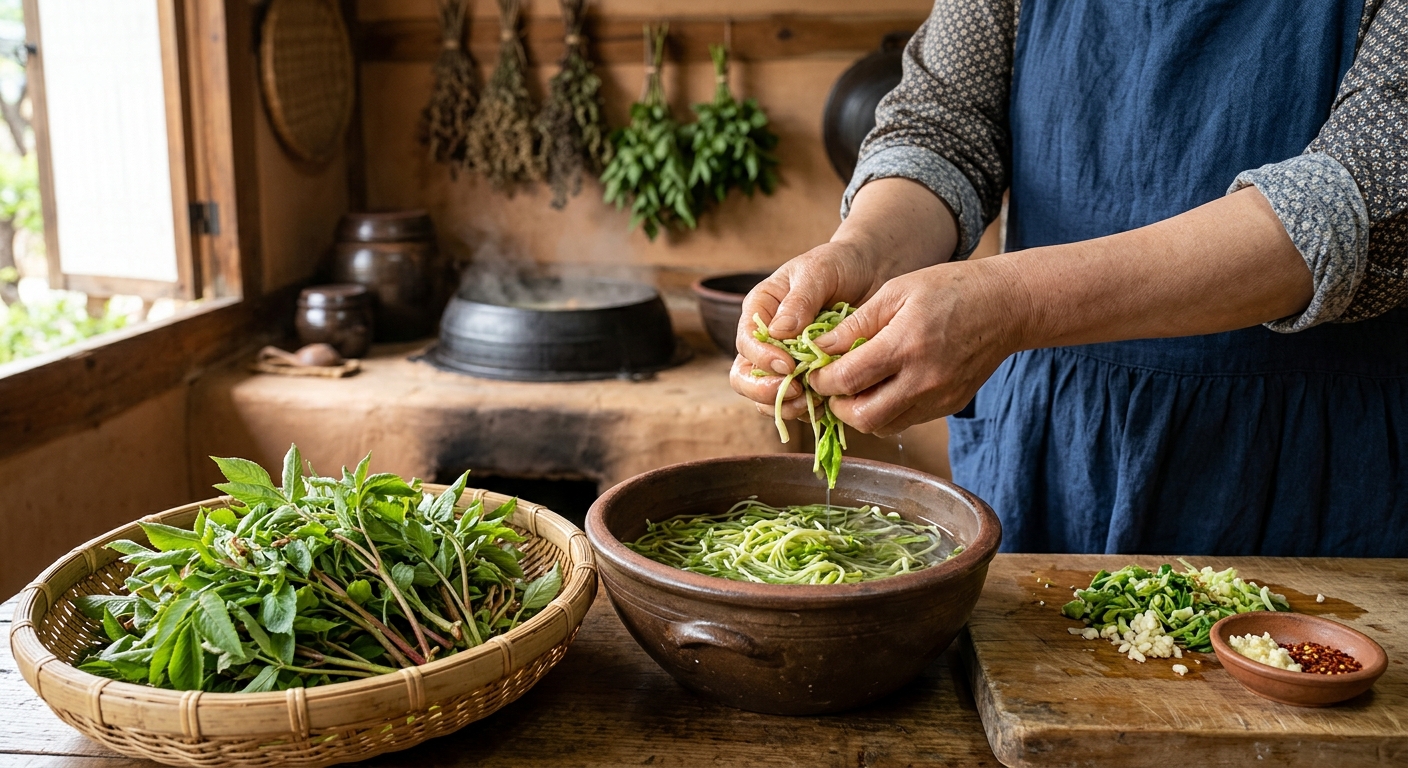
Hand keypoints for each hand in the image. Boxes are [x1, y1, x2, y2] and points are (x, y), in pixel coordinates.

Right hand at [729, 240, 894, 420]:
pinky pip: (796, 402)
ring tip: (812, 403)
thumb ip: (799, 301)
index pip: (746, 342)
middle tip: (796, 391)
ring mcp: (785, 362)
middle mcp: (767, 340)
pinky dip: (807, 409)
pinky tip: (827, 406)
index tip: (788, 365)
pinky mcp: (808, 377)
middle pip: (745, 376)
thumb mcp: (818, 272)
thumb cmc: (838, 265)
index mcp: (761, 311)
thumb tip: (778, 332)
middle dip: (764, 390)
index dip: (762, 358)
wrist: (870, 274)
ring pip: (766, 396)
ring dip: (785, 406)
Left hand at [806, 258, 1027, 436]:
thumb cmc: (947, 289)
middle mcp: (923, 380)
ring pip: (883, 426)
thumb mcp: (896, 292)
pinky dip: (886, 411)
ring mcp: (938, 398)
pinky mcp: (949, 406)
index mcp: (905, 345)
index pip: (847, 380)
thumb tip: (818, 349)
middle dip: (837, 406)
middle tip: (833, 387)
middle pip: (862, 417)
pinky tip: (885, 387)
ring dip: (861, 412)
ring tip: (856, 388)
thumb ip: (855, 324)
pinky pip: (906, 421)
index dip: (822, 380)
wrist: (1005, 306)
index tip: (815, 372)